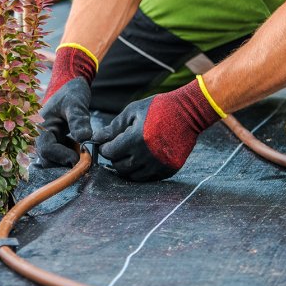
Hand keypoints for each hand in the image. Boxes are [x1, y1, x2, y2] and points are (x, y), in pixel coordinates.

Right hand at [36, 45, 97, 166]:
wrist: (70, 85)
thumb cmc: (71, 92)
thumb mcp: (76, 103)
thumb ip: (79, 120)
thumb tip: (85, 139)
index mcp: (40, 125)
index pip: (46, 150)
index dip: (62, 156)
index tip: (80, 156)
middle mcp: (40, 135)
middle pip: (47, 160)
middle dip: (64, 161)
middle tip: (82, 155)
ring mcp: (46, 139)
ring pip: (52, 161)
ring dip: (67, 159)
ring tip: (80, 147)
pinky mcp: (53, 142)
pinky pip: (58, 157)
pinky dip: (68, 155)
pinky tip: (77, 145)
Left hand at [96, 78, 221, 180]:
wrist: (188, 113)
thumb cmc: (157, 108)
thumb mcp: (132, 112)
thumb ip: (113, 127)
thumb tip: (96, 138)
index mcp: (135, 140)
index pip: (110, 153)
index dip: (104, 148)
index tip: (106, 143)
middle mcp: (146, 156)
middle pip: (119, 167)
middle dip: (114, 158)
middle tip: (117, 148)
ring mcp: (159, 165)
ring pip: (133, 176)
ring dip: (127, 166)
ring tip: (129, 153)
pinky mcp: (169, 170)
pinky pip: (148, 178)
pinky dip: (141, 170)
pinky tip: (142, 158)